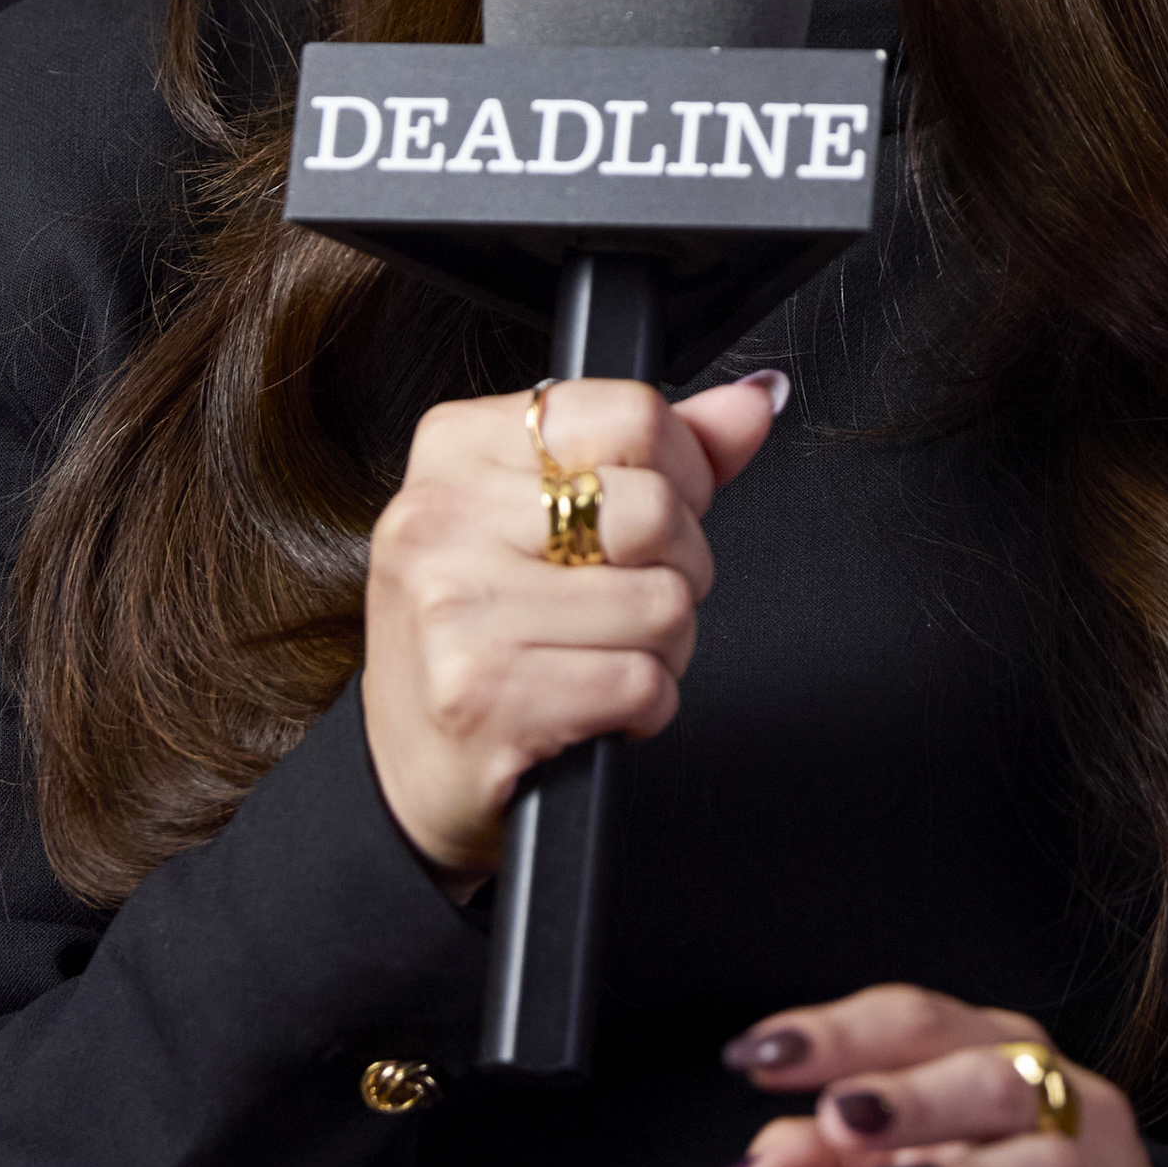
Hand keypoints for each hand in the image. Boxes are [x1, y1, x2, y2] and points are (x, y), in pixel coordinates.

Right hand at [361, 371, 782, 883]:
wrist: (413, 764)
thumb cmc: (486, 631)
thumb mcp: (548, 515)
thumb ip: (658, 452)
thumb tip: (754, 401)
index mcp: (456, 446)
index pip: (631, 415)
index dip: (684, 471)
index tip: (662, 511)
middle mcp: (442, 516)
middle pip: (656, 511)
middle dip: (680, 568)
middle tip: (635, 595)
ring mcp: (456, 608)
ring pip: (661, 604)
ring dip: (665, 647)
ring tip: (608, 654)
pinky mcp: (481, 697)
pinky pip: (640, 683)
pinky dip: (646, 706)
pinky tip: (596, 705)